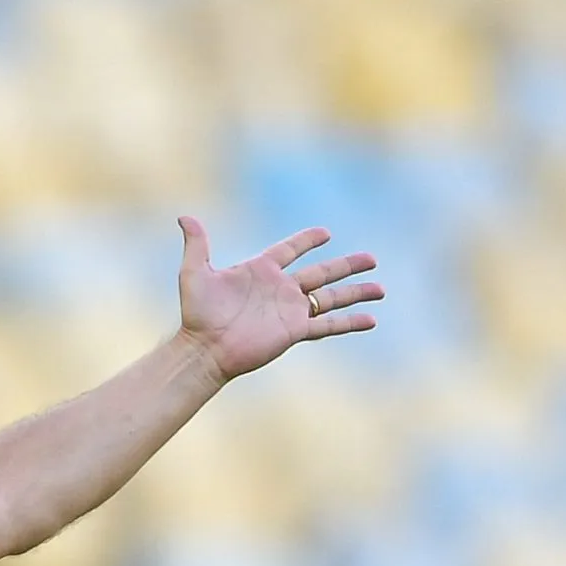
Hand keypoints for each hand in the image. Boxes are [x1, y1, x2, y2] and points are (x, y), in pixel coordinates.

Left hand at [174, 217, 381, 383]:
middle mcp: (281, 289)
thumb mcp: (195, 273)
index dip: (307, 240)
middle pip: (322, 273)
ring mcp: (290, 310)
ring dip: (356, 292)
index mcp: (261, 270)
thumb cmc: (197, 313)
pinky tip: (371, 320)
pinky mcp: (294, 331)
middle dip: (347, 265)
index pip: (290, 250)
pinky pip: (327, 325)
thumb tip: (184, 217)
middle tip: (372, 258)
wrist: (204, 348)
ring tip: (381, 288)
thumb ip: (197, 244)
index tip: (325, 233)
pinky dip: (349, 322)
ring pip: (331, 298)